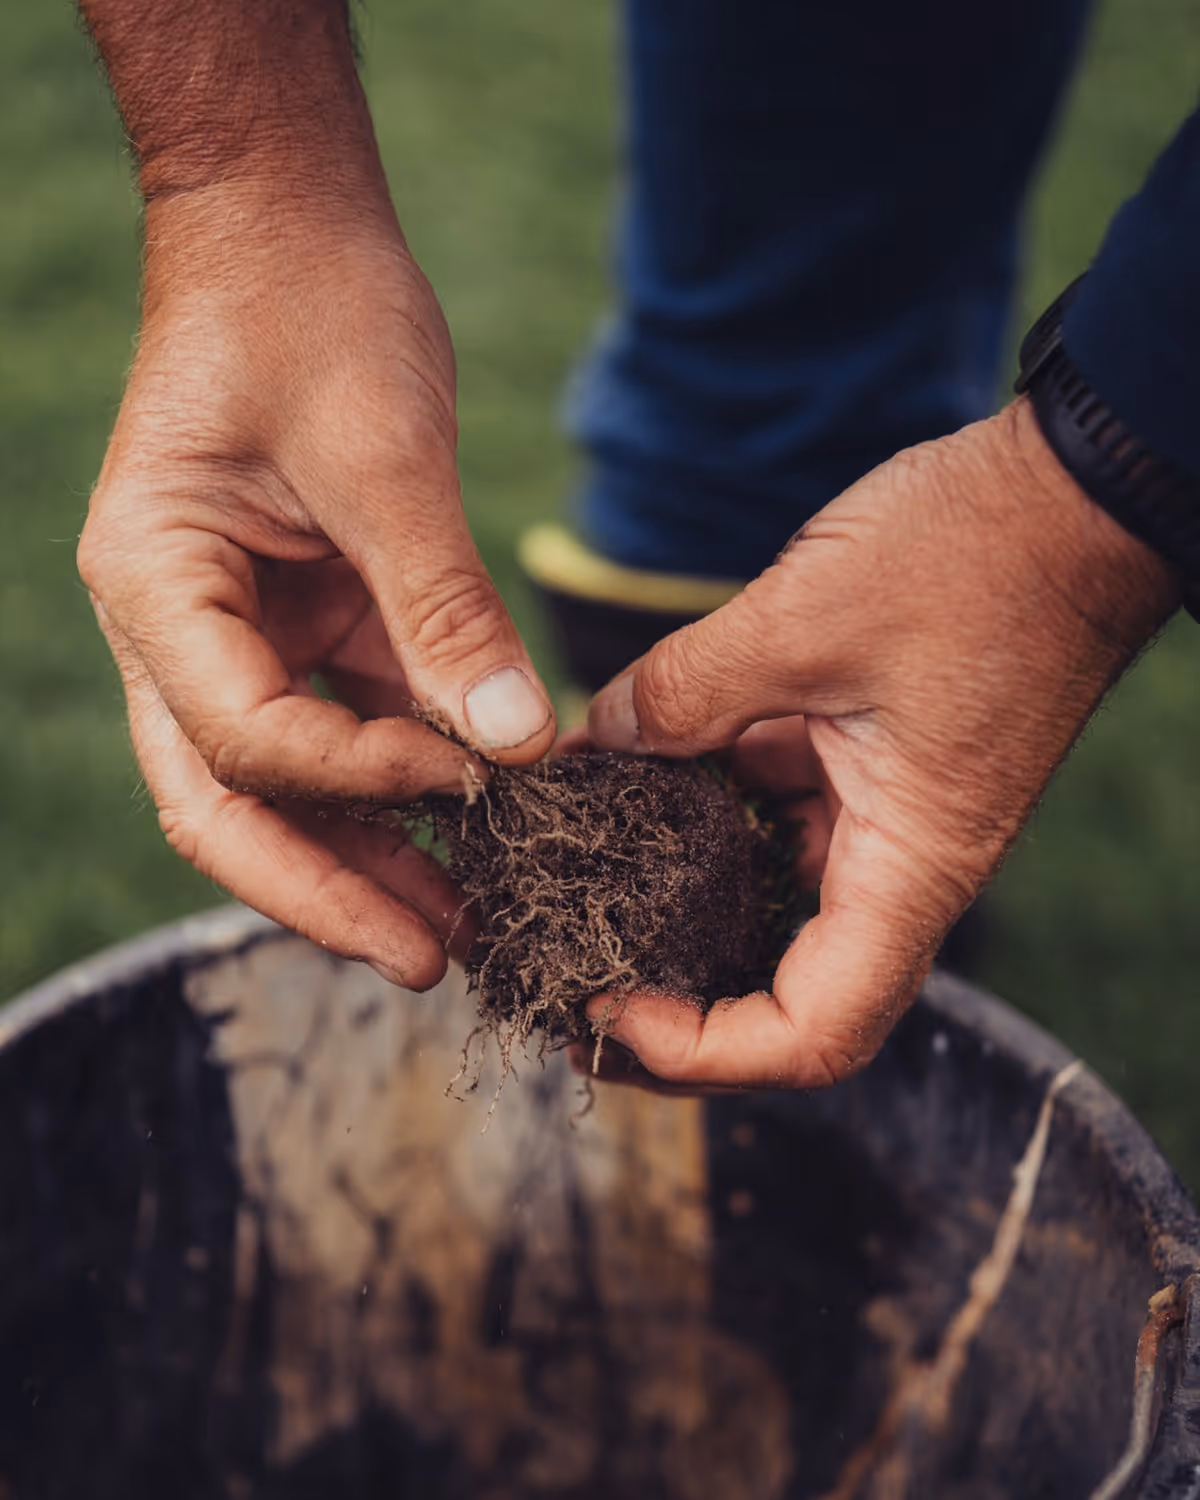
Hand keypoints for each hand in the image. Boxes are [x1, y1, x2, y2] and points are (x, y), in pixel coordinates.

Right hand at [77, 10, 554, 987]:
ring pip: (285, 784)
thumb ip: (443, 610)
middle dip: (326, 888)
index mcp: (155, 584)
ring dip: (369, 855)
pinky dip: (400, 781)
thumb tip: (520, 749)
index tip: (477, 787)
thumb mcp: (386, 461)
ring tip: (462, 928)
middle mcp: (175, 626)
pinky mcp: (299, 622)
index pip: (242, 736)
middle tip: (428, 961)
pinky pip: (341, 726)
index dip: (359, 781)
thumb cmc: (315, 312)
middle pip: (227, 803)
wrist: (293, 230)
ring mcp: (233, 631)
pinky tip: (471, 828)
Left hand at [586, 399, 1179, 1087]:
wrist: (1066, 494)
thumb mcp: (803, 620)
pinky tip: (637, 770)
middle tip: (572, 988)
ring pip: (771, 899)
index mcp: (907, 868)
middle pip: (784, 994)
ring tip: (576, 887)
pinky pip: (776, 813)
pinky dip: (706, 805)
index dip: (706, 1052)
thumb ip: (683, 690)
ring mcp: (882, 816)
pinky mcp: (866, 764)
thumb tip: (595, 740)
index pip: (815, 1034)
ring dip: (680, 902)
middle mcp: (898, 865)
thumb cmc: (976, 558)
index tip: (611, 1013)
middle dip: (677, 1007)